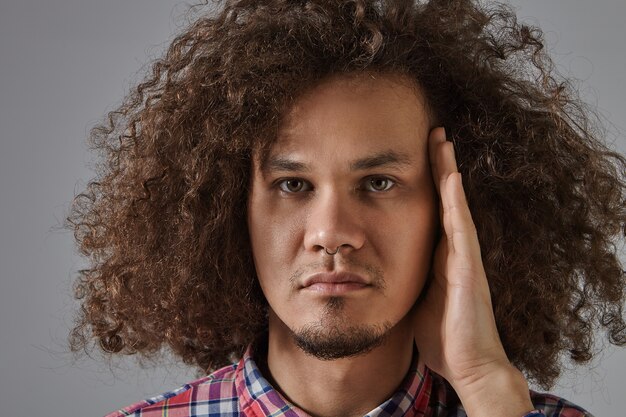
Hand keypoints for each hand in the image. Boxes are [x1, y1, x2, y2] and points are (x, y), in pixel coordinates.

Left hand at [413, 127, 533, 415]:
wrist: (468, 365)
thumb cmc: (441, 335)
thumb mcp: (413, 296)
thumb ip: (402, 277)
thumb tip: (376, 269)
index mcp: (439, 255)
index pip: (431, 208)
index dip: (425, 180)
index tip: (413, 153)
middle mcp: (453, 249)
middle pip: (445, 198)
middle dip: (438, 164)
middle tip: (431, 130)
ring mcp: (463, 256)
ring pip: (454, 204)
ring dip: (448, 172)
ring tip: (441, 139)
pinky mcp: (467, 268)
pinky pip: (461, 228)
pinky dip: (455, 202)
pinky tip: (451, 177)